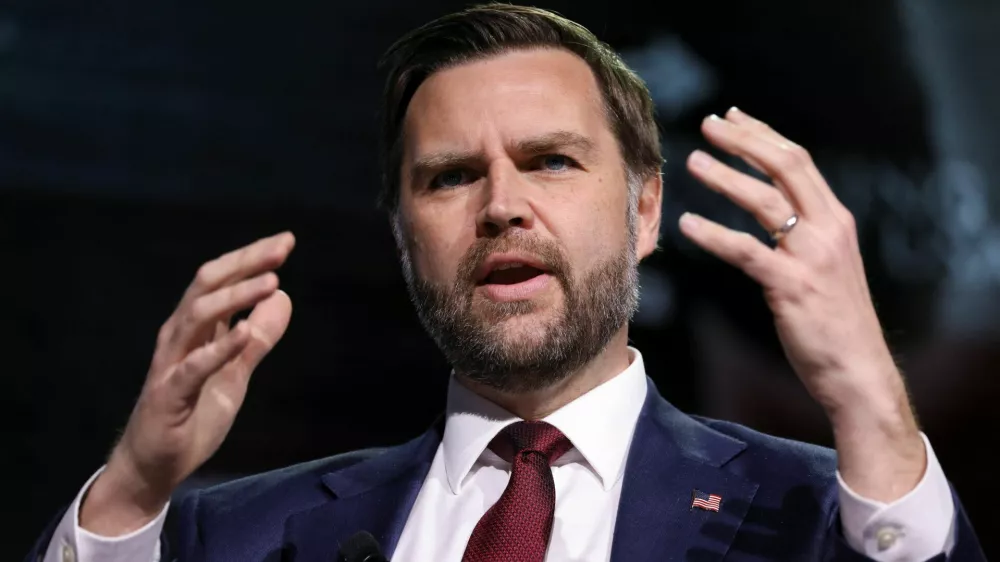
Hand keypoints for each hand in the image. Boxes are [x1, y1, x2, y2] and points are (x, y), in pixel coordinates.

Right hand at [80, 232, 295, 534]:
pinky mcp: (169, 395)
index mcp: (195, 328)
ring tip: (271, 282)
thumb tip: (284, 297)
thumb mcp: (236, 374)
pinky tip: (244, 333)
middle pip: (208, 285)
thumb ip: (259, 338)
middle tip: (281, 248)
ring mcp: (171, 364)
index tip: (286, 241)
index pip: (221, 280)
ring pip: (198, 316)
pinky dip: (219, 348)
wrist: (153, 466)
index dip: (251, 258)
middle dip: (245, 263)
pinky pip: (193, 367)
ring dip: (236, 296)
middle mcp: (179, 336)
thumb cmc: (191, 415)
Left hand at [678, 108, 924, 500]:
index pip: (798, 162)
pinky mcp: (792, 286)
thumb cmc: (835, 321)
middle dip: (745, 140)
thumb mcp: (826, 264)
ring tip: (692, 161)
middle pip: (785, 166)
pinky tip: (688, 224)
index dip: (763, 135)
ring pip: (765, 201)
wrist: (858, 370)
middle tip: (709, 124)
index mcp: (835, 220)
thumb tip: (773, 210)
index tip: (734, 116)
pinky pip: (747, 252)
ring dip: (725, 176)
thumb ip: (804, 234)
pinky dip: (714, 235)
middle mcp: (828, 229)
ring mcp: (812, 256)